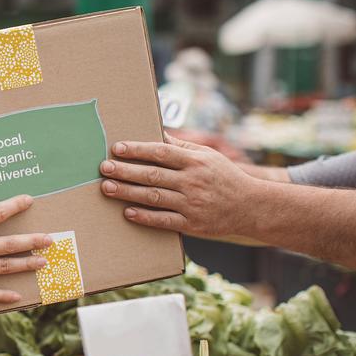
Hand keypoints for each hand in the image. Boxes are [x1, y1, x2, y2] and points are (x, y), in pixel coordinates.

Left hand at [100, 134, 263, 238]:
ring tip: (107, 187)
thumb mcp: (208, 156)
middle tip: (104, 167)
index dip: (138, 150)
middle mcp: (193, 182)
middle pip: (153, 175)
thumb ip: (181, 146)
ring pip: (154, 197)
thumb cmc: (225, 177)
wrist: (252, 207)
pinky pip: (164, 220)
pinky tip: (128, 212)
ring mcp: (192, 204)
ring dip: (128, 192)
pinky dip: (145, 217)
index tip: (117, 148)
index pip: (161, 153)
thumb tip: (157, 131)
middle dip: (126, 171)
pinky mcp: (193, 224)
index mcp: (195, 162)